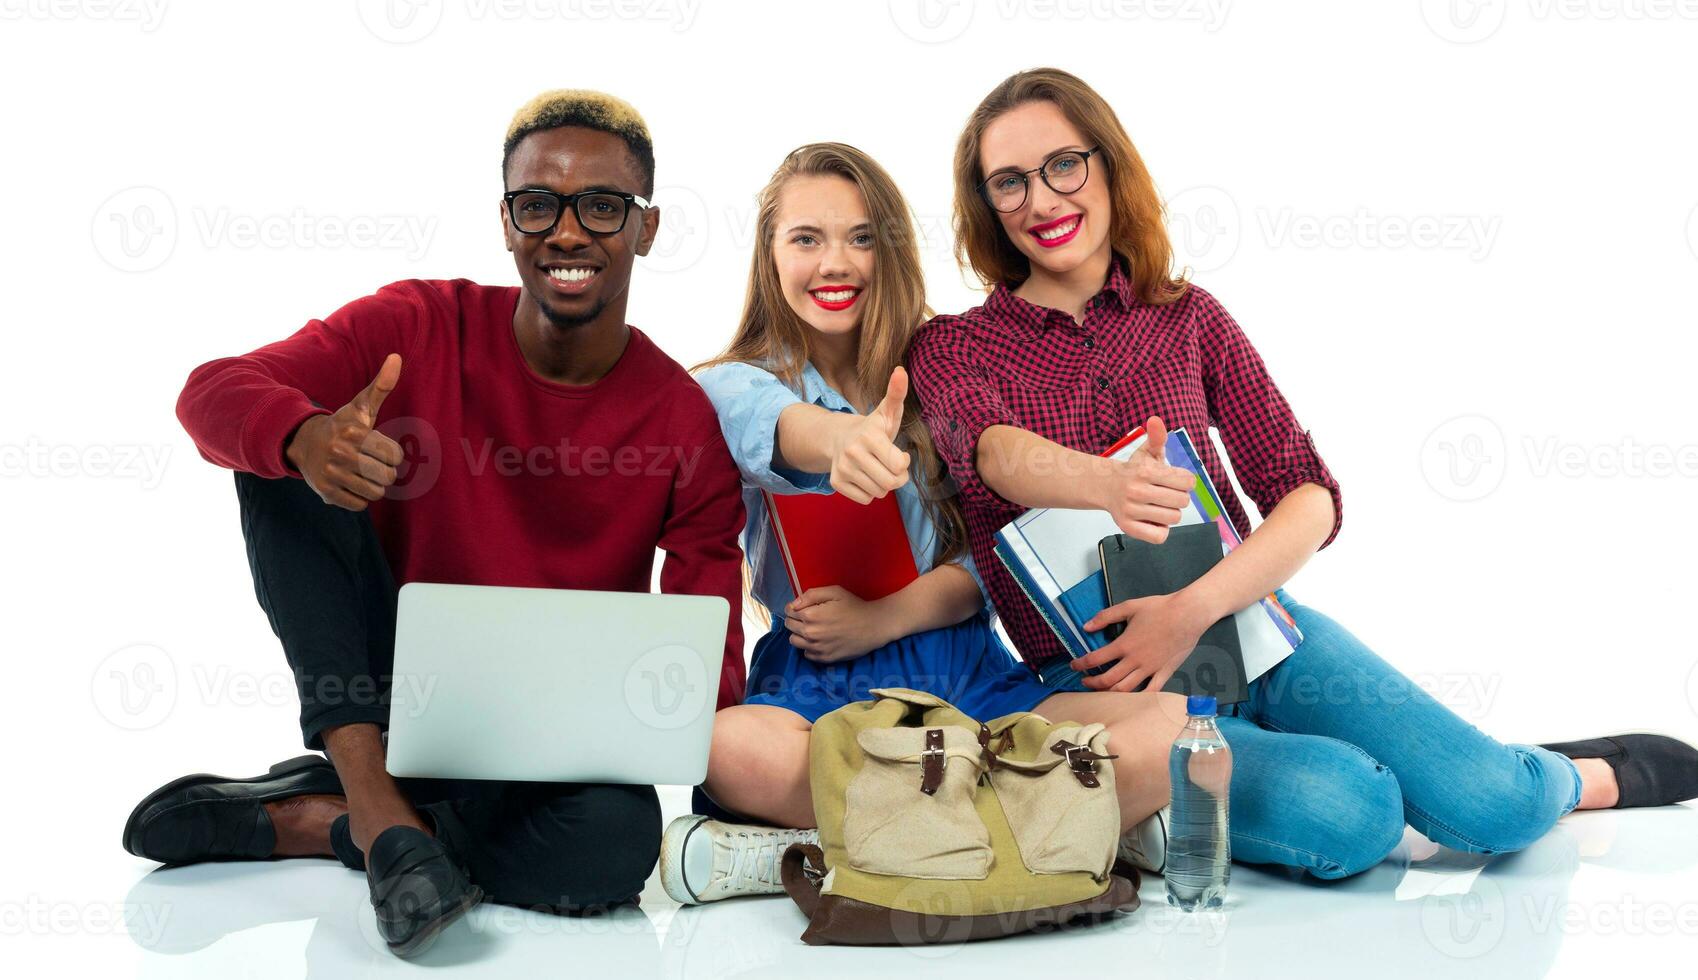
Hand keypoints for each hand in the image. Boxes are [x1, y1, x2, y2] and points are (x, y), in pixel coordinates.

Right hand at [285, 354, 405, 510]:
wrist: (304, 443)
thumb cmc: (344, 426)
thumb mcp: (361, 406)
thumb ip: (382, 385)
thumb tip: (396, 357)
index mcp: (355, 432)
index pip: (396, 456)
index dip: (392, 455)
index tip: (378, 448)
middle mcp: (341, 453)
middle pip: (388, 477)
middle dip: (383, 472)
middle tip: (369, 462)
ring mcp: (332, 473)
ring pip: (376, 493)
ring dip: (372, 485)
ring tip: (360, 473)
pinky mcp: (326, 493)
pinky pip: (360, 505)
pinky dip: (358, 498)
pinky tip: (349, 483)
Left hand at [784, 586, 890, 662]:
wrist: (874, 626)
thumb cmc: (854, 606)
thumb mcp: (834, 592)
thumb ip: (811, 595)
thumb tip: (794, 604)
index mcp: (810, 615)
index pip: (789, 611)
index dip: (796, 607)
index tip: (805, 607)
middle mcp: (810, 633)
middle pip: (790, 626)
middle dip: (796, 619)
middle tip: (811, 617)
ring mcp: (817, 648)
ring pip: (794, 641)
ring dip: (799, 634)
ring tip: (814, 629)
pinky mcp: (824, 658)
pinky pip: (806, 653)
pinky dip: (810, 647)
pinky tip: (821, 640)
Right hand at [827, 367, 910, 503]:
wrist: (839, 437)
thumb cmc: (872, 428)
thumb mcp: (887, 411)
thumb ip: (896, 393)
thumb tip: (901, 370)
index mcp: (869, 436)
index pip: (900, 465)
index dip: (904, 462)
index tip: (898, 453)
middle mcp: (853, 452)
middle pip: (891, 483)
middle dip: (896, 477)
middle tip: (890, 465)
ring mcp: (842, 468)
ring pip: (879, 493)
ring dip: (883, 484)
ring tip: (877, 469)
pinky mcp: (836, 482)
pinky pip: (865, 499)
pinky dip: (869, 492)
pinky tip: (865, 477)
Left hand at [1074, 590, 1210, 691]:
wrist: (1188, 614)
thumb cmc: (1159, 608)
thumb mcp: (1129, 606)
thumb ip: (1106, 616)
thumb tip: (1086, 627)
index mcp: (1124, 644)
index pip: (1096, 659)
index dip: (1081, 664)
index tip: (1074, 666)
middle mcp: (1135, 661)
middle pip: (1108, 680)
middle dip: (1092, 683)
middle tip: (1085, 681)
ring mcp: (1150, 669)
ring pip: (1126, 690)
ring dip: (1109, 692)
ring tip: (1101, 690)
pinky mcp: (1164, 673)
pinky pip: (1150, 692)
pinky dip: (1138, 698)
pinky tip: (1129, 699)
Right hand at [1097, 415, 1194, 543]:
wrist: (1105, 486)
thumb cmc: (1133, 471)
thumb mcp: (1146, 452)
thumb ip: (1157, 437)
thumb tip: (1155, 420)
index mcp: (1145, 471)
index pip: (1187, 481)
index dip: (1185, 481)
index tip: (1176, 480)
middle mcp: (1137, 491)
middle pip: (1182, 501)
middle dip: (1178, 497)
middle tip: (1166, 494)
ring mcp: (1131, 510)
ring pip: (1173, 518)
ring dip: (1170, 513)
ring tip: (1159, 506)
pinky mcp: (1128, 527)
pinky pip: (1160, 536)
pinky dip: (1161, 530)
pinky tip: (1154, 520)